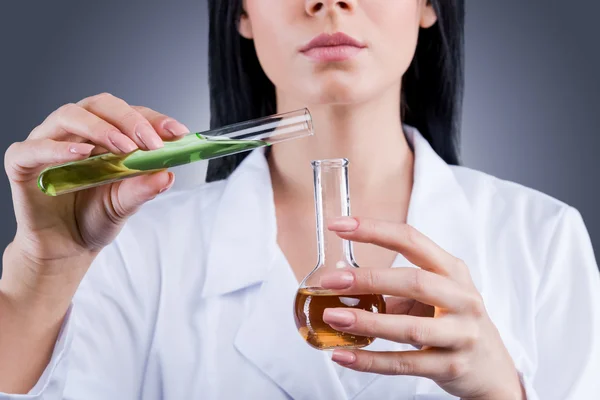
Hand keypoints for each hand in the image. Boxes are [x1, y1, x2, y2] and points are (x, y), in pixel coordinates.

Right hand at [3, 92, 188, 295]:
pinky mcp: (22, 162)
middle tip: (150, 142)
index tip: (178, 132)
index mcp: (105, 135)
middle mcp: (77, 132)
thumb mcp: (126, 205)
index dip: (154, 119)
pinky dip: (57, 147)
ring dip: (100, 128)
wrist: (65, 247)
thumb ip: (143, 188)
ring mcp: (48, 143)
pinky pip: (34, 147)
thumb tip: (167, 174)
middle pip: (100, 105)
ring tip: (123, 148)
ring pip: (69, 115)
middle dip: (130, 120)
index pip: (130, 113)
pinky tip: (81, 155)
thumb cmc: (95, 217)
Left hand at [319, 217, 524, 399]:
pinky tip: (344, 356)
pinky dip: (371, 361)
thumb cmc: (454, 321)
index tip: (339, 225)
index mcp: (452, 270)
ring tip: (333, 317)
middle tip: (331, 281)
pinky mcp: (452, 367)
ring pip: (409, 328)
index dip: (374, 230)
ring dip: (366, 322)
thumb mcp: (435, 294)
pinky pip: (405, 364)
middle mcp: (462, 298)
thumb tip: (341, 282)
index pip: (411, 240)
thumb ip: (394, 287)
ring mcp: (461, 334)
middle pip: (414, 282)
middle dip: (369, 280)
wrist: (492, 368)